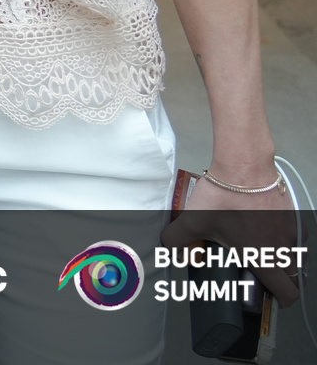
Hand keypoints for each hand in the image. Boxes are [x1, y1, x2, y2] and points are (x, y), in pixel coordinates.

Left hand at [162, 172, 300, 305]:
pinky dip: (288, 238)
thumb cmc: (224, 197)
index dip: (283, 301)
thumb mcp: (193, 220)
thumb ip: (177, 239)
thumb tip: (169, 249)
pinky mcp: (294, 214)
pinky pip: (297, 234)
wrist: (244, 167)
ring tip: (266, 253)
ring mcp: (292, 231)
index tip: (272, 300)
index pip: (288, 292)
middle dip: (282, 282)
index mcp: (264, 258)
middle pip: (295, 276)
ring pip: (298, 255)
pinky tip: (270, 230)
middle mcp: (283, 248)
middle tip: (264, 276)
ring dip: (286, 260)